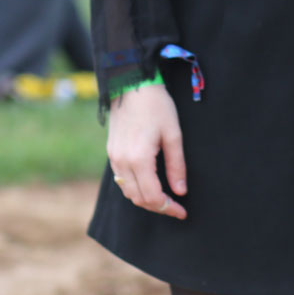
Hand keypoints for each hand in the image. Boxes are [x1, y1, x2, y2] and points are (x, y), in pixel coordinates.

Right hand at [106, 83, 187, 219]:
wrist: (131, 83)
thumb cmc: (156, 105)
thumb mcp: (173, 134)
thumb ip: (177, 165)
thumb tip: (180, 191)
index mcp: (139, 158)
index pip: (153, 196)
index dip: (169, 208)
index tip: (182, 211)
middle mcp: (122, 161)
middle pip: (139, 198)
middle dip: (158, 207)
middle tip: (175, 206)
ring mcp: (114, 157)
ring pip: (128, 192)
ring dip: (145, 199)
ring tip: (164, 196)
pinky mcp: (111, 151)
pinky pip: (121, 179)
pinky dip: (134, 188)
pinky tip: (148, 182)